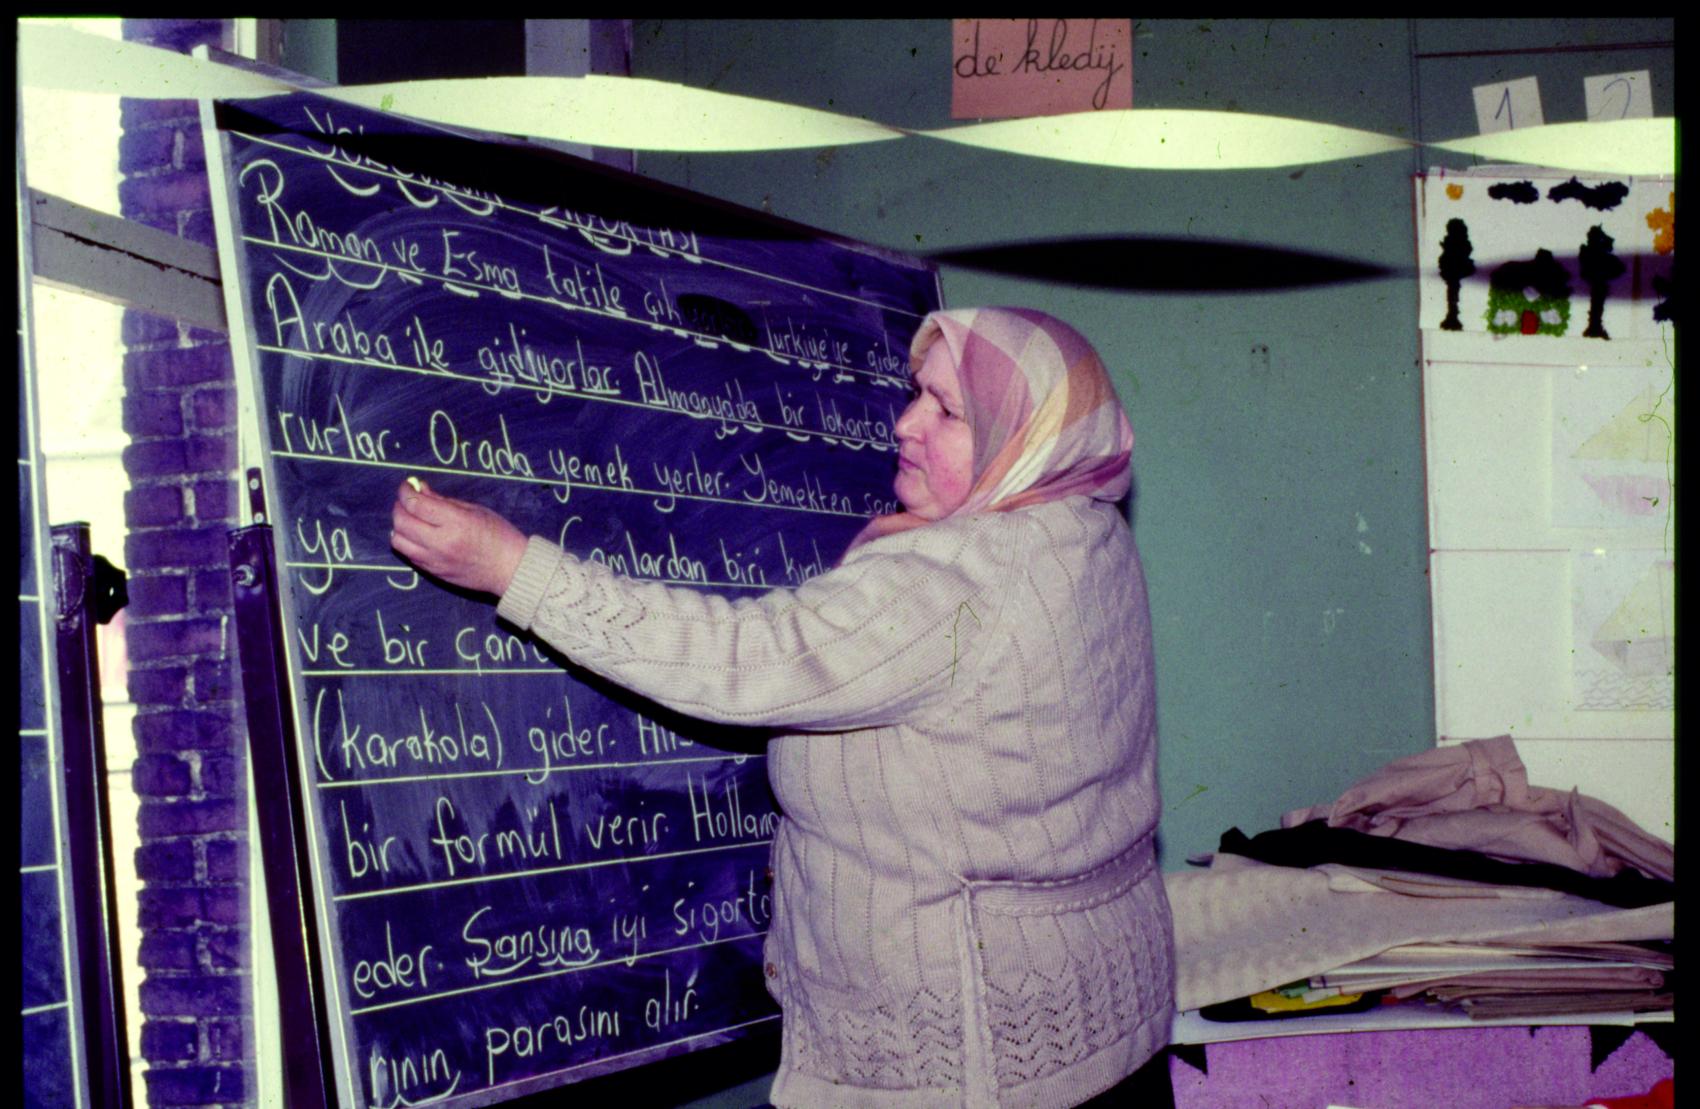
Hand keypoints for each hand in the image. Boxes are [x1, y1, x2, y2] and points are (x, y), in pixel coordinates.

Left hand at [390, 479, 528, 595]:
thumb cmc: (499, 536)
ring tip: (411, 519)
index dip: (405, 491)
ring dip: (399, 526)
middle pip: (401, 521)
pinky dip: (407, 541)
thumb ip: (443, 501)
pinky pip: (408, 554)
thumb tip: (421, 489)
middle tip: (408, 500)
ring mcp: (435, 559)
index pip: (416, 504)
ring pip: (398, 540)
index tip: (407, 485)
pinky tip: (418, 534)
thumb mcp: (475, 510)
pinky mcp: (433, 571)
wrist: (510, 570)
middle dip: (400, 506)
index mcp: (455, 522)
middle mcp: (441, 542)